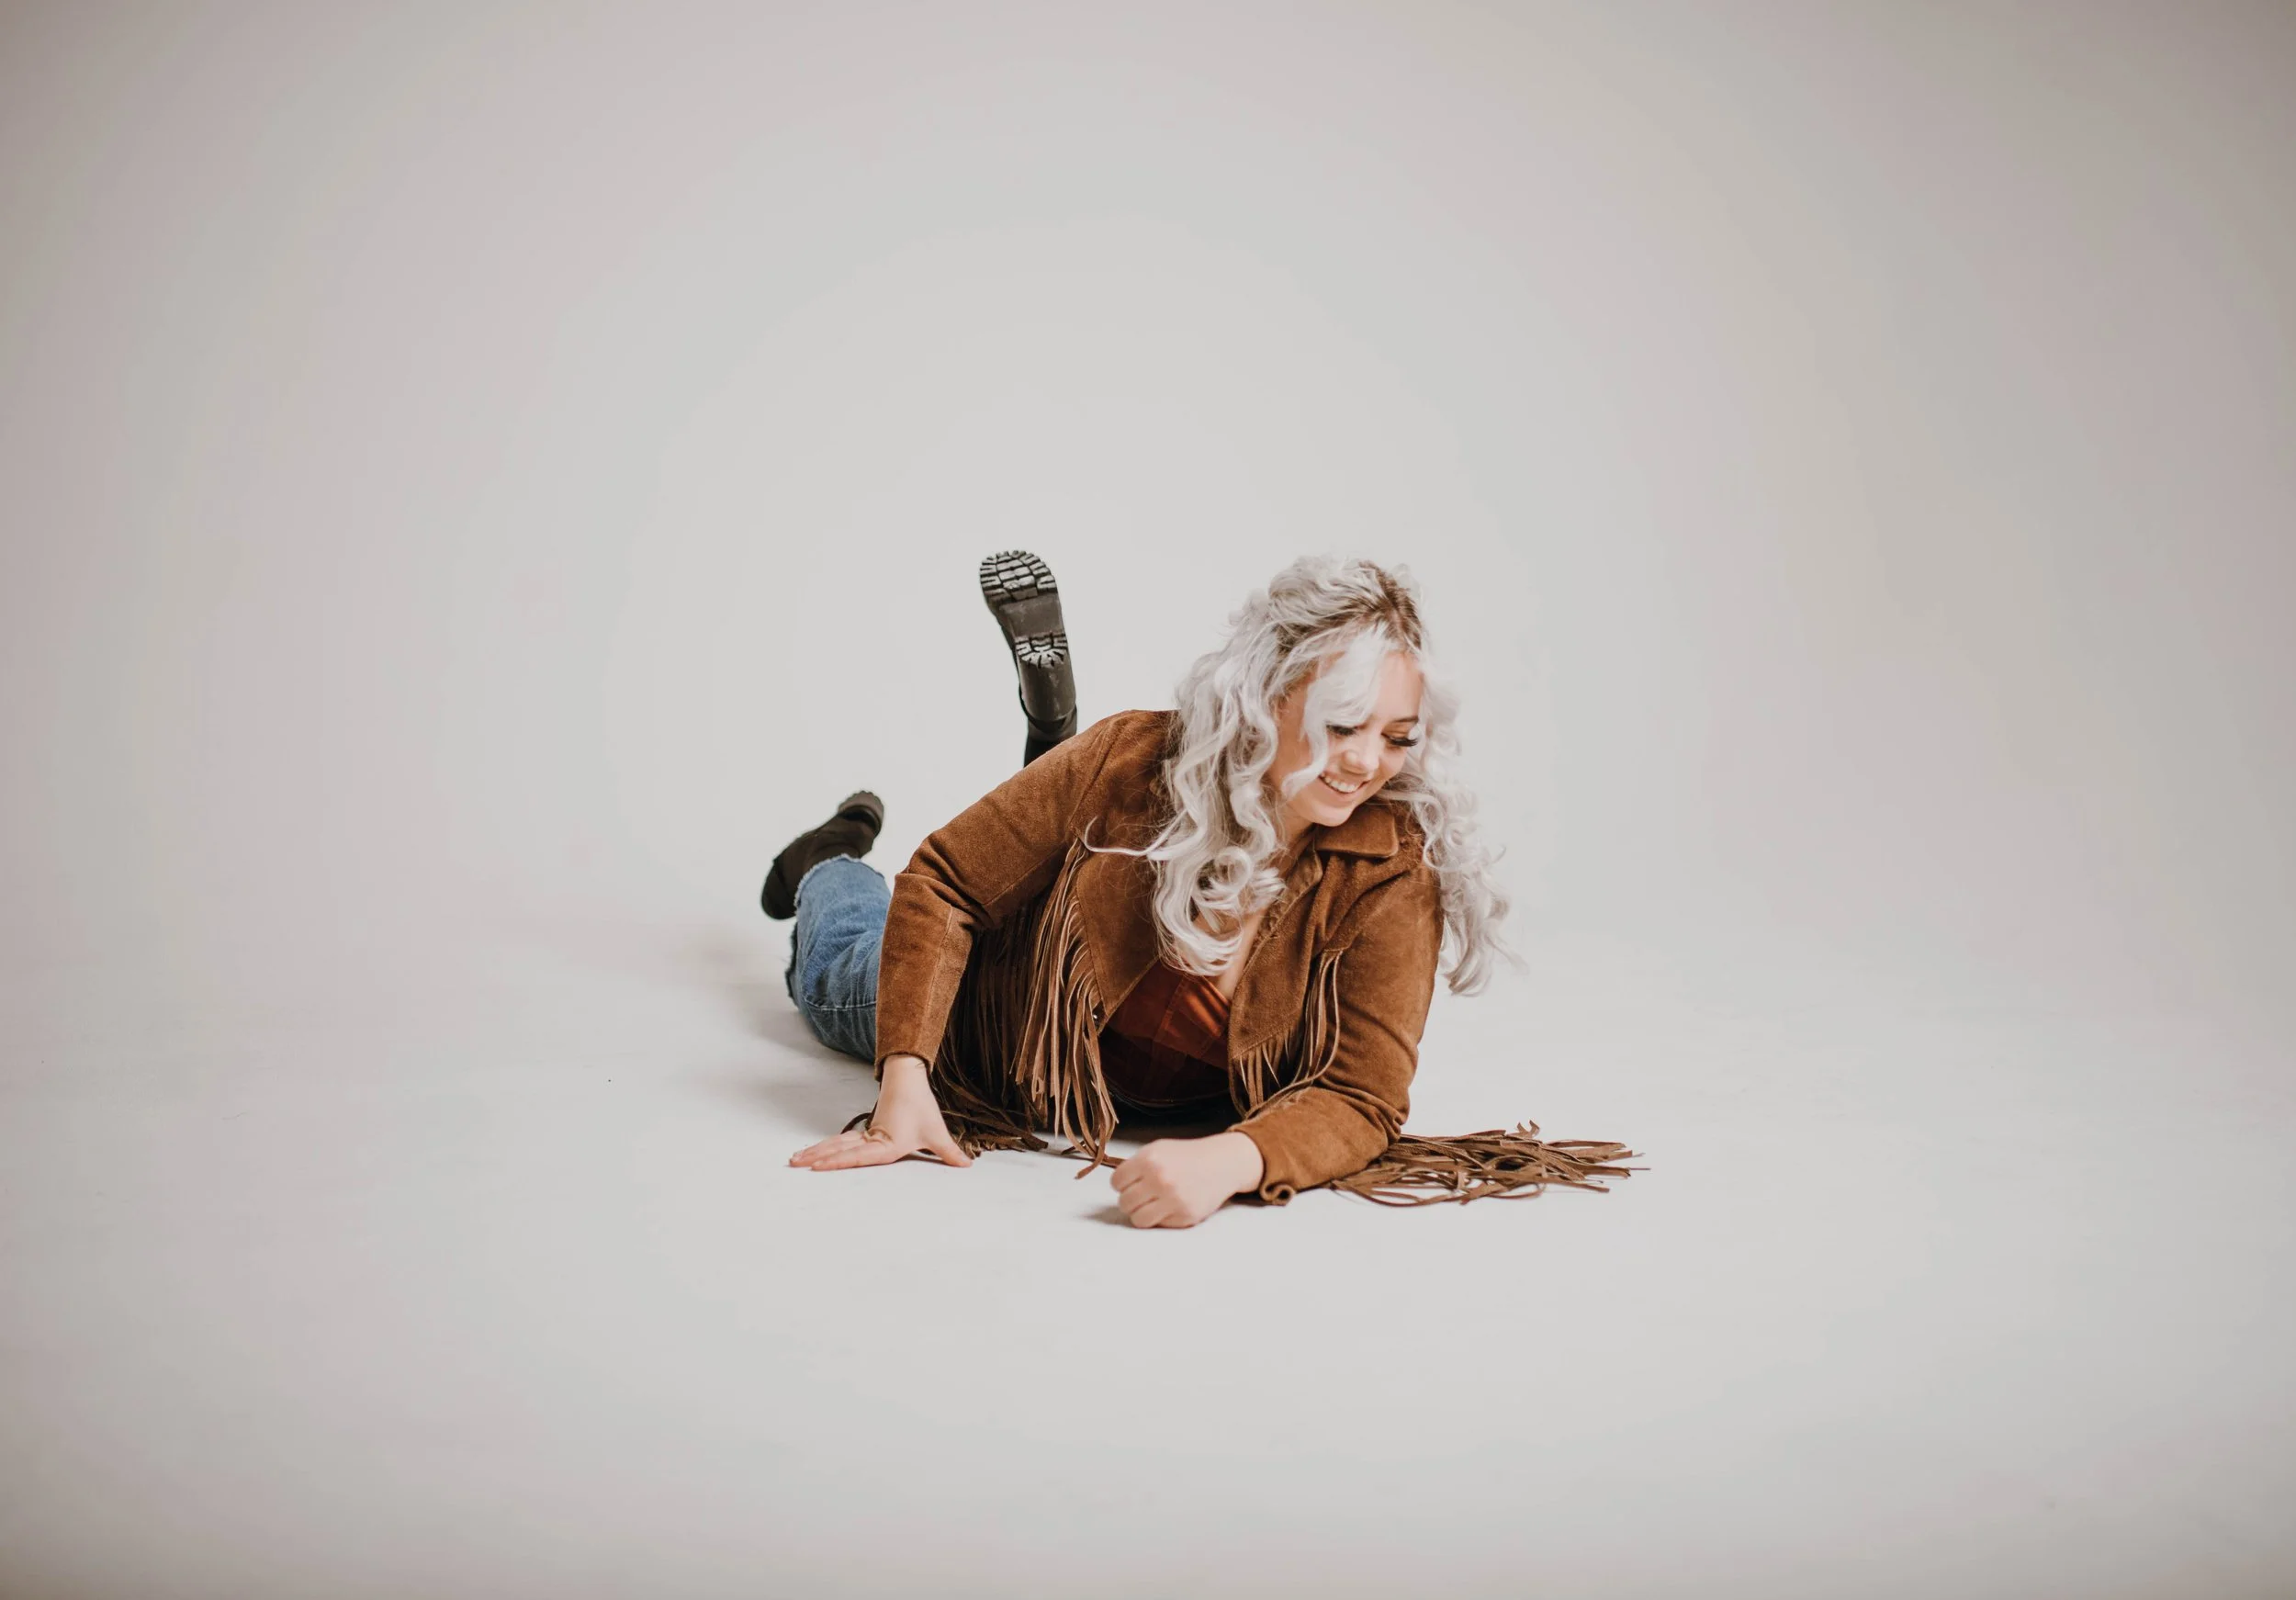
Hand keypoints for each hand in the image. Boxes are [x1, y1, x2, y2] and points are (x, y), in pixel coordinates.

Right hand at [789, 1054, 974, 1171]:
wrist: (909, 1080)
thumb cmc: (921, 1107)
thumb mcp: (936, 1132)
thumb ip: (949, 1152)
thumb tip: (967, 1165)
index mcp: (887, 1144)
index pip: (858, 1156)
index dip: (837, 1162)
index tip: (816, 1166)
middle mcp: (872, 1140)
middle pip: (840, 1150)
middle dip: (817, 1158)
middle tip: (793, 1164)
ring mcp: (866, 1135)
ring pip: (837, 1144)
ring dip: (817, 1151)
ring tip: (795, 1159)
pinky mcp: (865, 1132)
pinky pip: (842, 1141)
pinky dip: (827, 1147)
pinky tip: (812, 1153)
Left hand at [1109, 1131, 1264, 1227]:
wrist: (1221, 1163)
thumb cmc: (1186, 1156)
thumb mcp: (1158, 1149)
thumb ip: (1136, 1165)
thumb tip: (1117, 1186)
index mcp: (1149, 1159)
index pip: (1116, 1182)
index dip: (1122, 1183)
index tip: (1132, 1182)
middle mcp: (1159, 1179)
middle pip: (1124, 1202)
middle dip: (1131, 1200)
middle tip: (1143, 1195)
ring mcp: (1173, 1199)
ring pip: (1138, 1219)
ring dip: (1142, 1213)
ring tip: (1152, 1204)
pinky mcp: (1185, 1216)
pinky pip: (1158, 1225)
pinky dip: (1161, 1218)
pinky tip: (1171, 1206)